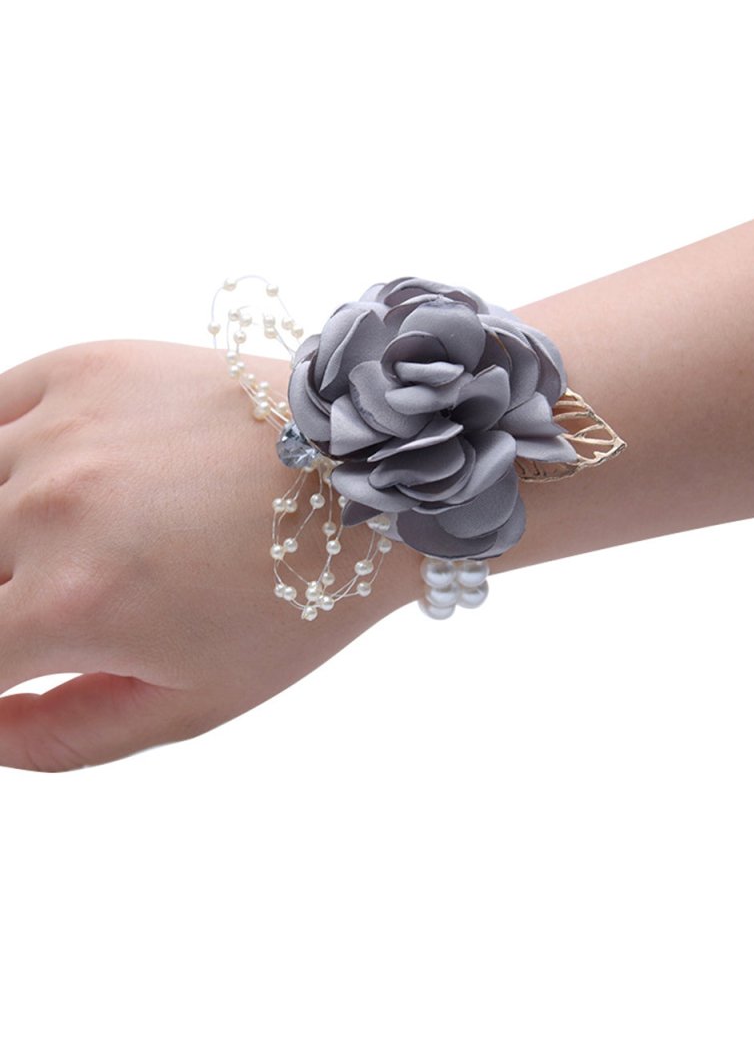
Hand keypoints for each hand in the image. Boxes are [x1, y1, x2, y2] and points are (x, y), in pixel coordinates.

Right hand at [0, 339, 418, 771]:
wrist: (366, 475)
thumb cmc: (294, 595)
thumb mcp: (195, 702)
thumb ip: (67, 735)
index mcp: (70, 606)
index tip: (20, 661)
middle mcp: (48, 510)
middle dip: (4, 602)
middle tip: (61, 600)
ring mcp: (60, 431)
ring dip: (2, 533)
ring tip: (72, 544)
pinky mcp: (83, 369)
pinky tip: (42, 481)